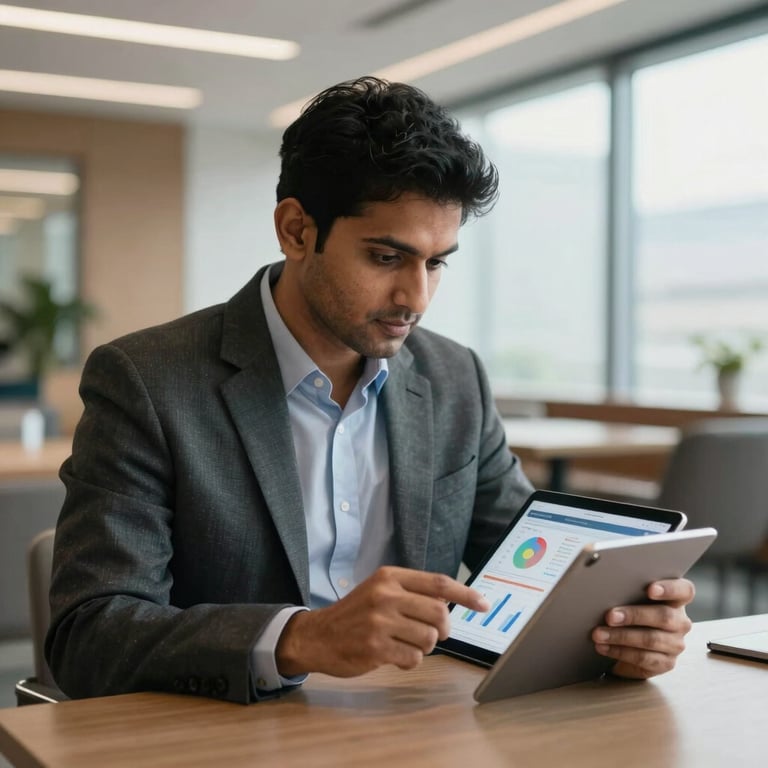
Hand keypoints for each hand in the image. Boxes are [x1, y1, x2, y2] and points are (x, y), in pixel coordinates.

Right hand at [275, 566, 489, 677]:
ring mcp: (380, 622)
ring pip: (429, 638)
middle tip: (435, 634)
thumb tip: (451, 601)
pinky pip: (413, 659)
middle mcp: (386, 595)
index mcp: (390, 577)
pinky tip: (393, 656)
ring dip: (424, 647)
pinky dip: (409, 661)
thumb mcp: (380, 590)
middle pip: (439, 613)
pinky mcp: (375, 648)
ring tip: (405, 643)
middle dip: (443, 629)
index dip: (466, 595)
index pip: (439, 583)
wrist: (318, 635)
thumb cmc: (355, 613)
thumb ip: (412, 592)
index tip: (484, 605)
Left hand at [592, 577, 694, 678]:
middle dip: (634, 615)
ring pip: (651, 639)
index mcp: (676, 599)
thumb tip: (600, 573)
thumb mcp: (629, 596)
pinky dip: (620, 652)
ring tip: (599, 634)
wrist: (627, 642)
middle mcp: (680, 621)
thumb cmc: (629, 610)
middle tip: (610, 616)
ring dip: (621, 636)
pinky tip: (604, 647)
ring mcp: (675, 644)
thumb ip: (625, 586)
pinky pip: (643, 658)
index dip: (669, 588)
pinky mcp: (665, 663)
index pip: (684, 590)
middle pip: (664, 616)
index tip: (650, 589)